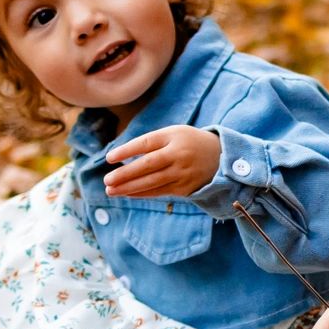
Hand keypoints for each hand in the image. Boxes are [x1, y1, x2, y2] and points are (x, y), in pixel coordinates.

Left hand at [103, 125, 222, 197]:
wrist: (221, 157)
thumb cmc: (189, 142)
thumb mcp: (174, 134)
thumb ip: (151, 142)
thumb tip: (122, 156)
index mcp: (173, 136)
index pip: (146, 143)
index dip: (126, 151)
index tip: (109, 158)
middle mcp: (178, 155)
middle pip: (147, 165)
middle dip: (125, 174)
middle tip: (107, 180)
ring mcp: (182, 173)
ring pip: (152, 182)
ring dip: (129, 188)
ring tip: (111, 190)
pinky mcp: (185, 187)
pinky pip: (159, 191)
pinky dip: (142, 193)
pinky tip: (127, 194)